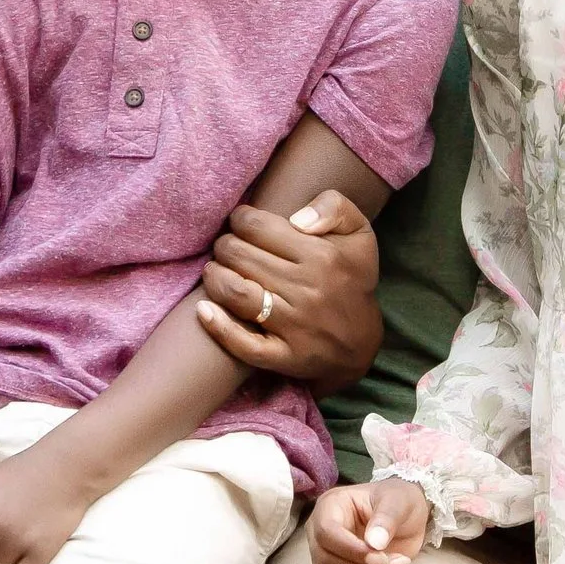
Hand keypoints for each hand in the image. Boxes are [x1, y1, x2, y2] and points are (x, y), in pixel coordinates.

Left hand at [198, 191, 382, 389]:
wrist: (361, 341)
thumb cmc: (351, 279)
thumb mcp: (359, 234)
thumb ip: (334, 207)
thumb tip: (297, 219)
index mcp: (322, 255)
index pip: (259, 227)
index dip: (240, 219)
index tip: (240, 222)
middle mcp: (307, 289)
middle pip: (240, 256)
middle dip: (224, 245)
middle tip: (226, 246)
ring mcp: (295, 325)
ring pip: (235, 293)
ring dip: (214, 276)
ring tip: (214, 270)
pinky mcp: (285, 356)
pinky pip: (242, 343)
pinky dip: (218, 326)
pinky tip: (203, 310)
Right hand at [308, 479, 427, 563]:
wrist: (406, 519)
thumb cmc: (398, 502)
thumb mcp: (399, 501)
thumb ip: (386, 518)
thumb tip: (374, 542)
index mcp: (329, 506)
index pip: (326, 533)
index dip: (352, 551)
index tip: (383, 558)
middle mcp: (318, 531)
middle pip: (325, 561)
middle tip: (399, 563)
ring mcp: (322, 555)